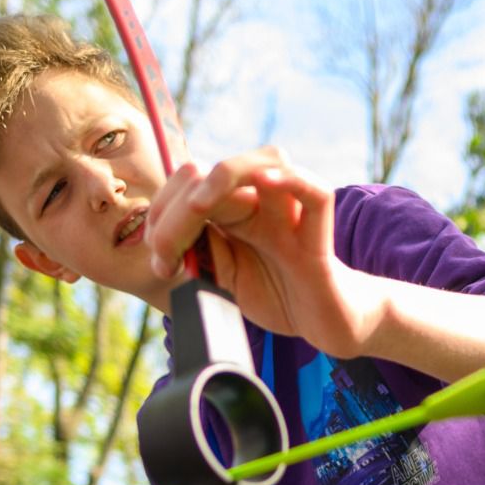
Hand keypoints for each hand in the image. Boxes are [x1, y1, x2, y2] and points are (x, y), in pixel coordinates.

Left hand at [145, 149, 374, 358]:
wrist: (325, 323)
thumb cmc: (276, 296)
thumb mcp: (223, 282)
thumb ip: (199, 260)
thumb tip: (167, 245)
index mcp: (232, 210)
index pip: (190, 183)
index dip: (162, 213)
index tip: (159, 262)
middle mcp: (260, 202)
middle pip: (215, 172)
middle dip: (177, 208)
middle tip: (166, 257)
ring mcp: (290, 214)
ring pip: (265, 162)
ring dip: (224, 176)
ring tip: (197, 208)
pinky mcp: (317, 236)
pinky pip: (314, 194)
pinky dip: (291, 181)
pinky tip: (264, 183)